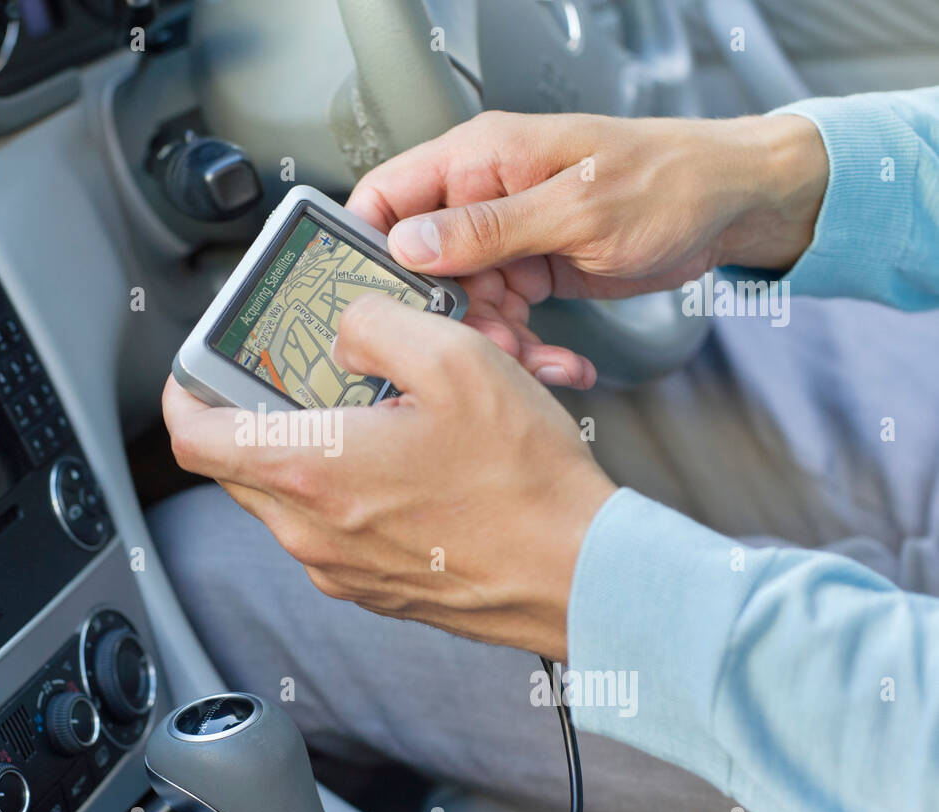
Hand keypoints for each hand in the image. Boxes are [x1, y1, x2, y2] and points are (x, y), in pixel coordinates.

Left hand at [162, 294, 615, 658]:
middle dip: (251, 415)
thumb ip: (376, 328)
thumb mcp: (454, 358)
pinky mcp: (371, 589)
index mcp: (310, 470)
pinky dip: (340, 492)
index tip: (199, 368)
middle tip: (296, 378)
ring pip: (283, 498)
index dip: (184, 392)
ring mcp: (337, 567)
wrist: (578, 574)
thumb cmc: (523, 481)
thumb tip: (344, 336)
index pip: (194, 435)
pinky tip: (401, 466)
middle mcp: (309, 530)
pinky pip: (327, 530)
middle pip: (235, 466)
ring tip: (367, 418)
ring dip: (303, 454)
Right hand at [347, 110, 827, 384]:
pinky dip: (527, 347)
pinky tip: (558, 362)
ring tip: (536, 361)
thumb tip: (408, 243)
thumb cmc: (671, 181)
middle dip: (447, 319)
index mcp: (481, 159)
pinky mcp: (532, 269)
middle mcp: (484, 197)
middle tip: (484, 347)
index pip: (386, 196)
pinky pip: (505, 317)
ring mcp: (507, 237)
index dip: (366, 249)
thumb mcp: (577, 208)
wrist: (734, 206)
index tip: (375, 305)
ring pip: (463, 304)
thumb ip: (488, 228)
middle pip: (420, 267)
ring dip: (494, 343)